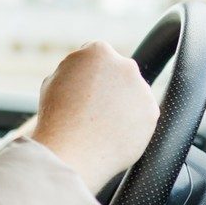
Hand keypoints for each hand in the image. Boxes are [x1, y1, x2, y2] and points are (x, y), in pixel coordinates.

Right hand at [30, 41, 159, 192]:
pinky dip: (130, 125)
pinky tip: (112, 135)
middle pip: (118, 73)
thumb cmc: (55, 118)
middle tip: (92, 110)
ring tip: (100, 126)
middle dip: (108, 87)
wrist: (69, 152)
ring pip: (132, 95)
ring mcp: (141, 89)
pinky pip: (141, 117)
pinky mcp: (152, 113)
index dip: (86, 74)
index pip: (96, 56)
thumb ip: (74, 70)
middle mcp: (125, 65)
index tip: (81, 90)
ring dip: (122, 106)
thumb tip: (84, 73)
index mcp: (98, 52)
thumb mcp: (53, 82)